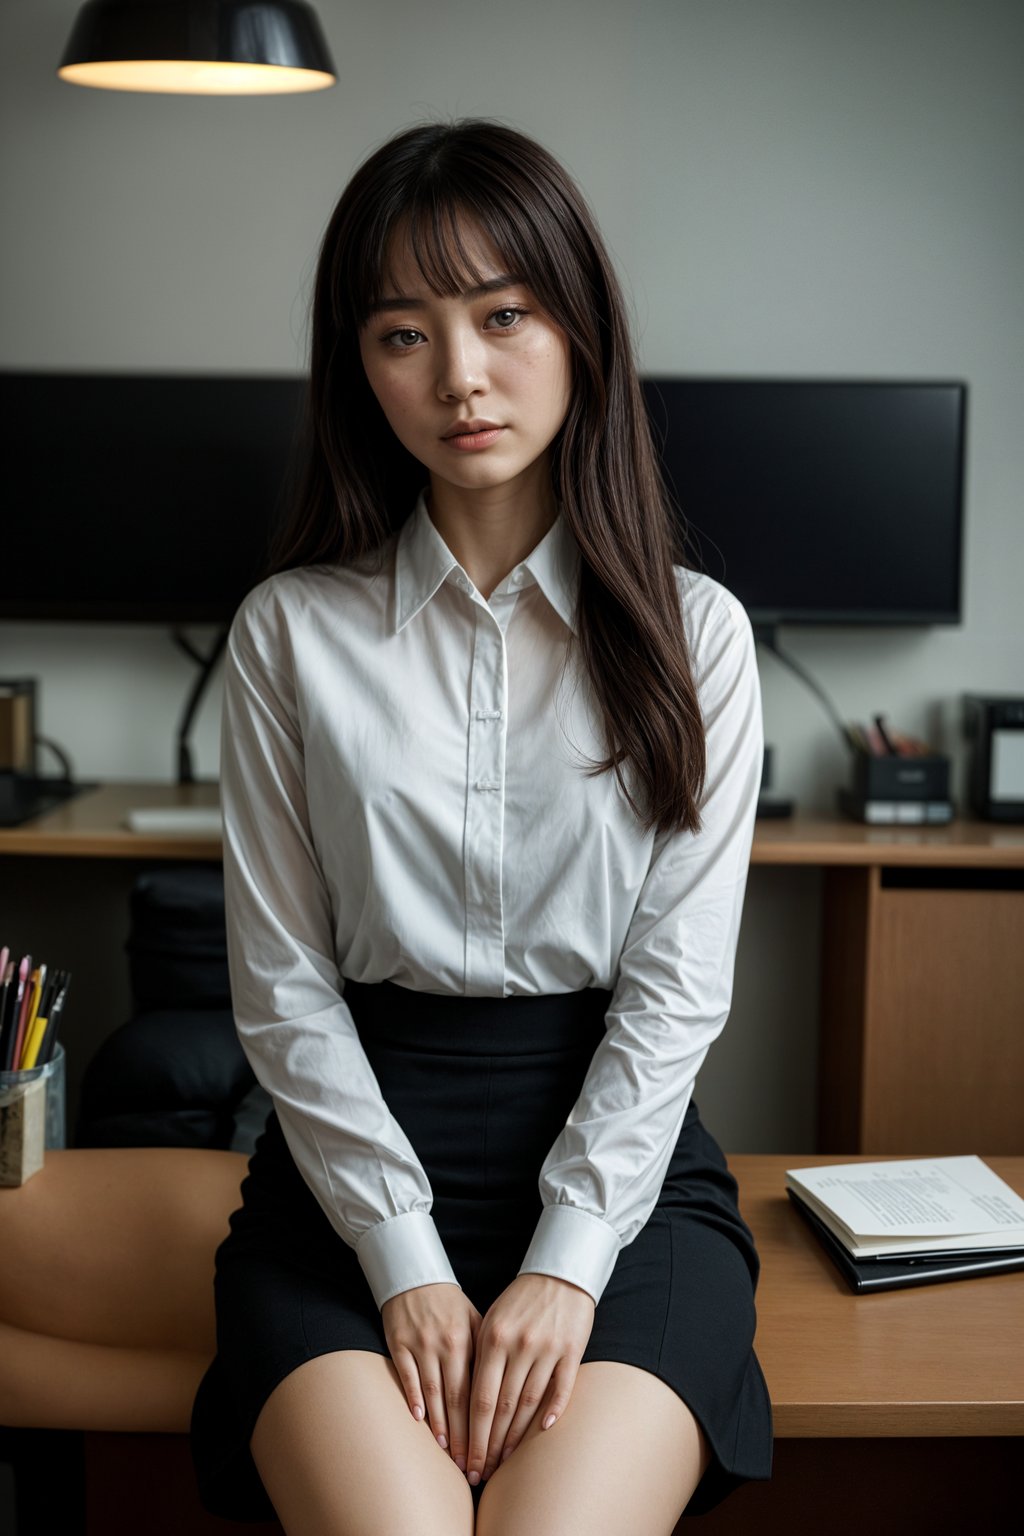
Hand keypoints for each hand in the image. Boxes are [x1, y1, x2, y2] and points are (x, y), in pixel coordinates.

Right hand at [381, 1282, 482, 1472]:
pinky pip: (408, 1376)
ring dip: (441, 1425)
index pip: (481, 1391)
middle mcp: (448, 1344)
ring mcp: (422, 1344)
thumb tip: (509, 1388)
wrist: (415, 1275)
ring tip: (448, 1452)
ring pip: (433, 1392)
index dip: (485, 1424)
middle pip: (458, 1398)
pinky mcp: (399, 1344)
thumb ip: (489, 1353)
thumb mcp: (476, 1321)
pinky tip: (419, 1421)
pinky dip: (414, 1399)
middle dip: (465, 1435)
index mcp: (471, 1340)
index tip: (491, 1450)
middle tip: (470, 1464)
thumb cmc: (450, 1304)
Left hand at [467, 1273, 595, 1485]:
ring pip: (529, 1404)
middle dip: (489, 1445)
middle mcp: (519, 1346)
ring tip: (505, 1463)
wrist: (559, 1272)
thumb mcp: (491, 1320)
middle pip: (502, 1408)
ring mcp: (546, 1349)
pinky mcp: (571, 1350)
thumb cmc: (519, 1300)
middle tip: (481, 1472)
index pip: (479, 1399)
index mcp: (493, 1339)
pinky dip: (552, 1410)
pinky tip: (543, 1432)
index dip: (472, 1435)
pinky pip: (561, 1388)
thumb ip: (480, 1357)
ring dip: (516, 1438)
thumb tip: (466, 1402)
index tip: (465, 1460)